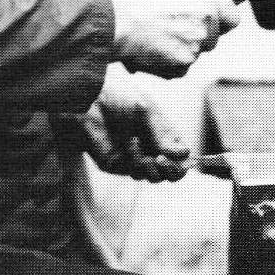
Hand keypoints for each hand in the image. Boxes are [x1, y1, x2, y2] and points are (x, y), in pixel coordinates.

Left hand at [56, 64, 190, 181]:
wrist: (89, 99)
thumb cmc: (119, 97)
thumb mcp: (146, 111)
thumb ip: (163, 134)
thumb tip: (184, 154)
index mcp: (161, 132)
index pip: (180, 155)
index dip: (184, 160)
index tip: (183, 157)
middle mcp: (150, 147)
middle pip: (171, 172)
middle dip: (172, 170)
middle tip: (163, 159)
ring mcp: (134, 157)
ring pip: (154, 176)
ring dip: (153, 166)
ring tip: (145, 149)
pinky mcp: (117, 165)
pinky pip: (135, 172)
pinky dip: (136, 161)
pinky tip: (130, 145)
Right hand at [112, 0, 239, 78]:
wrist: (115, 20)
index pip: (232, 16)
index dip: (221, 21)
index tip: (210, 23)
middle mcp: (208, 17)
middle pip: (214, 38)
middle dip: (197, 38)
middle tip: (171, 31)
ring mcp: (198, 41)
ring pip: (195, 53)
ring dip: (180, 51)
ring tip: (154, 38)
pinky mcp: (185, 62)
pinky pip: (181, 68)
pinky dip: (168, 65)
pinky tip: (150, 51)